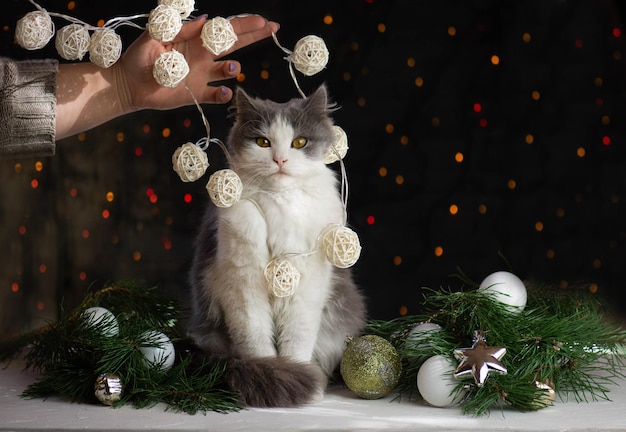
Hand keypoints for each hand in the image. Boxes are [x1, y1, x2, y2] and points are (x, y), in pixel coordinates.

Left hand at [114, 14, 279, 111]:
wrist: (129, 85)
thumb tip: (203, 21)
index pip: (224, 30)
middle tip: (273, 28)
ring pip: (228, 70)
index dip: (244, 25)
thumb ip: (177, 29)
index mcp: (196, 40)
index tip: (262, 21)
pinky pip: (218, 95)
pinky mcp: (199, 94)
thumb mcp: (155, 37)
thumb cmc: (139, 57)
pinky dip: (224, 94)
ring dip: (233, 69)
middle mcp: (204, 56)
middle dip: (254, 36)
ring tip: (230, 68)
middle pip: (235, 44)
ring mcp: (203, 76)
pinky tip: (224, 92)